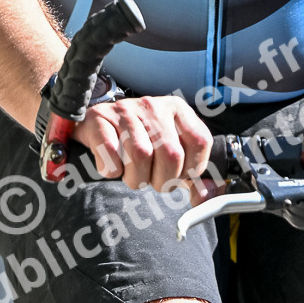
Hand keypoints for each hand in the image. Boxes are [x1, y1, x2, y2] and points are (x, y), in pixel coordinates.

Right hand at [74, 94, 211, 190]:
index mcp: (178, 109)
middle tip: (152, 181)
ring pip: (140, 155)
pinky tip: (113, 166)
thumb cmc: (140, 141)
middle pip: (171, 154)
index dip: (191, 169)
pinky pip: (110, 155)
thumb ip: (193, 177)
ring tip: (132, 174)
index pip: (200, 142)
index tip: (177, 177)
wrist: (97, 124)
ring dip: (136, 179)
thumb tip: (206, 196)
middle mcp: (154, 106)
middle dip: (162, 180)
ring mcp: (125, 110)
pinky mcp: (99, 119)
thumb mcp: (172, 153)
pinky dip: (112, 170)